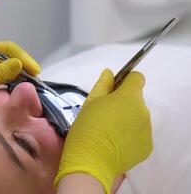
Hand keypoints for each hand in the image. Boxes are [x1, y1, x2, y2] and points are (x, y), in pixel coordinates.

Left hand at [0, 41, 39, 117]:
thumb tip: (19, 63)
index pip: (6, 48)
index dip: (22, 57)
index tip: (35, 70)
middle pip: (8, 57)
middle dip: (23, 66)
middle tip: (36, 80)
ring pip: (6, 68)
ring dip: (19, 75)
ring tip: (31, 85)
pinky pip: (2, 79)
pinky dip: (12, 82)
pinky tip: (19, 89)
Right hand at [54, 69, 152, 193]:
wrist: (90, 161)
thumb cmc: (86, 128)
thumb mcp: (90, 103)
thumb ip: (102, 85)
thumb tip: (109, 73)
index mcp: (129, 97)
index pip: (136, 78)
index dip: (125, 81)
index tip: (114, 90)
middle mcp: (143, 111)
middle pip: (136, 99)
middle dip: (123, 103)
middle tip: (105, 114)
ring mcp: (147, 130)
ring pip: (138, 117)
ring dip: (127, 119)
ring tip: (109, 131)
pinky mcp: (147, 146)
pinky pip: (140, 134)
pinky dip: (130, 135)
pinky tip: (115, 143)